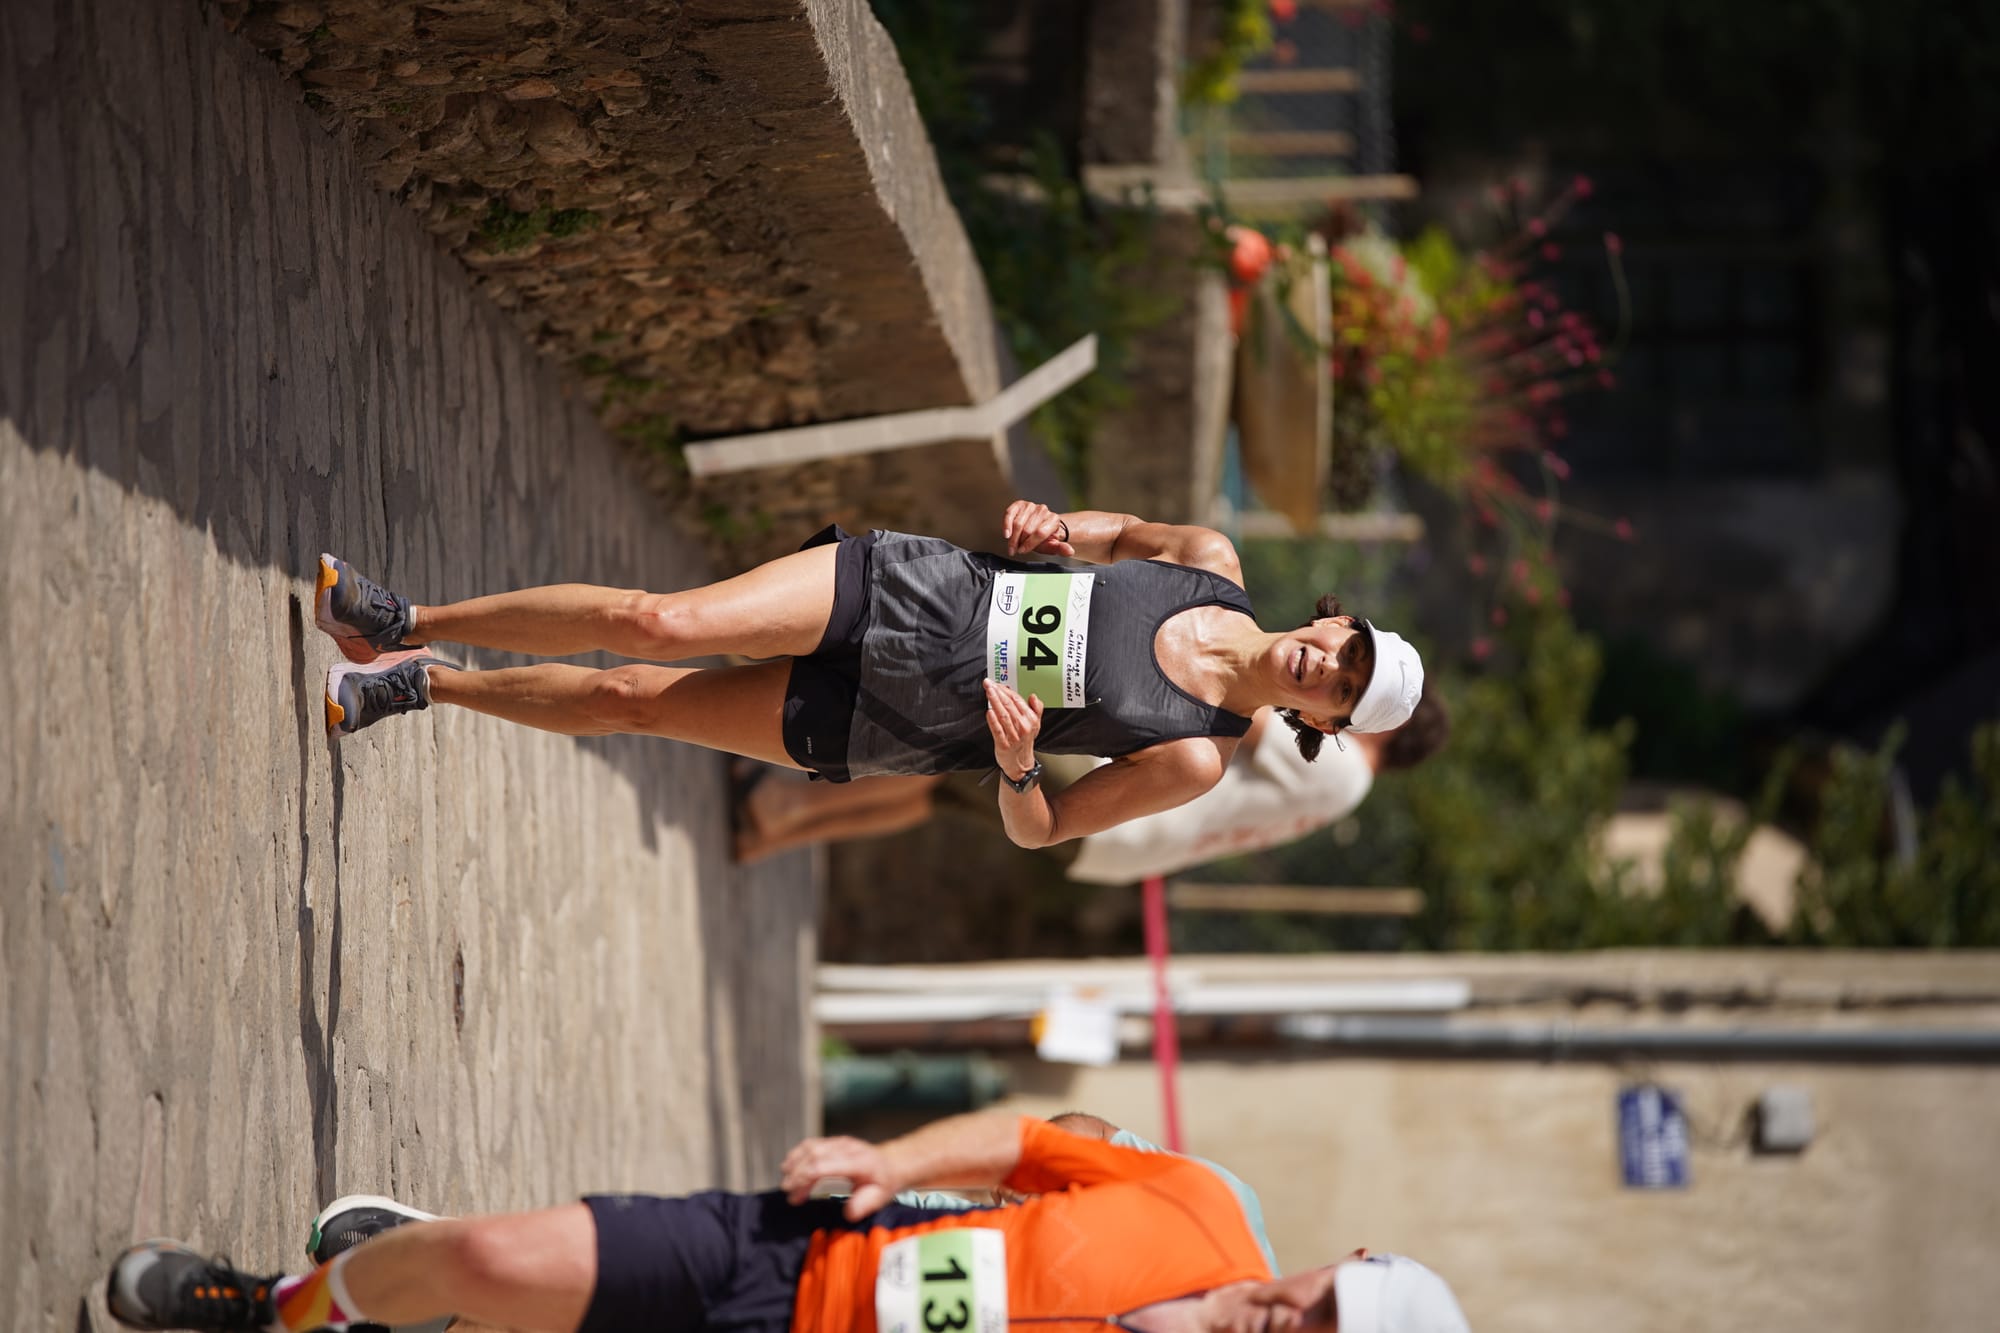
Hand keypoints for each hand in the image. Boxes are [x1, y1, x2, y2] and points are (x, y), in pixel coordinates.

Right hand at [781, 1135, 902, 1219]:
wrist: (892, 1164)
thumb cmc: (883, 1183)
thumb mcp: (880, 1197)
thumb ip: (864, 1204)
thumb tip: (848, 1212)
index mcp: (858, 1161)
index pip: (824, 1165)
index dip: (805, 1178)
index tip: (794, 1195)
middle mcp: (847, 1148)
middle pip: (814, 1154)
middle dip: (796, 1173)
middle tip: (787, 1192)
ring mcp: (839, 1142)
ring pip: (811, 1146)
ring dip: (794, 1162)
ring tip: (785, 1180)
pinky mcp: (834, 1142)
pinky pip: (812, 1144)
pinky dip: (798, 1154)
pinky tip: (789, 1166)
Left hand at [984, 679, 1044, 780]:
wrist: (1020, 763)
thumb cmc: (1025, 742)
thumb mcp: (1035, 725)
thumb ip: (1036, 709)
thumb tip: (1034, 697)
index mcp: (1030, 720)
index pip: (1017, 700)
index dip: (1006, 691)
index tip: (997, 684)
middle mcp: (1023, 727)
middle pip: (1009, 705)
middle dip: (997, 693)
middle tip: (989, 684)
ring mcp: (1013, 736)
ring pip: (1003, 715)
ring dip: (994, 702)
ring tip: (988, 693)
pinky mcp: (1003, 744)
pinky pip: (997, 730)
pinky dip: (993, 721)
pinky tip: (988, 712)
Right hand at [1001, 500, 1073, 557]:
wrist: (1039, 526)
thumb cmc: (1045, 538)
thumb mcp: (1053, 546)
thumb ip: (1061, 549)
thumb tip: (1069, 551)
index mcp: (1054, 519)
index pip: (1039, 533)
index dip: (1029, 544)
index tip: (1023, 550)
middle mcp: (1043, 510)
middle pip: (1027, 529)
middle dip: (1020, 542)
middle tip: (1017, 549)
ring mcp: (1031, 506)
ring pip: (1018, 523)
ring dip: (1013, 537)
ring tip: (1013, 544)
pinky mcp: (1019, 504)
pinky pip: (1009, 513)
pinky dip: (1006, 525)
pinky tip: (1006, 534)